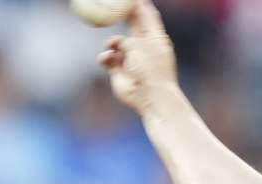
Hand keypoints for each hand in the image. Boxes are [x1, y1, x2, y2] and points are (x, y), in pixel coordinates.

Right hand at [97, 0, 178, 114]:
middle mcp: (144, 47)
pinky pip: (108, 58)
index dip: (138, 3)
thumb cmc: (150, 70)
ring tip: (113, 46)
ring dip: (112, 42)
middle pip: (131, 24)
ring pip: (116, 42)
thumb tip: (119, 36)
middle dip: (120, 15)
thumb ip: (129, 34)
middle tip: (109, 5)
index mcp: (155, 38)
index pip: (146, 15)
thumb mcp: (140, 44)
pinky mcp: (120, 71)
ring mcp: (132, 59)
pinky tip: (108, 60)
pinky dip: (106, 56)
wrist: (150, 98)